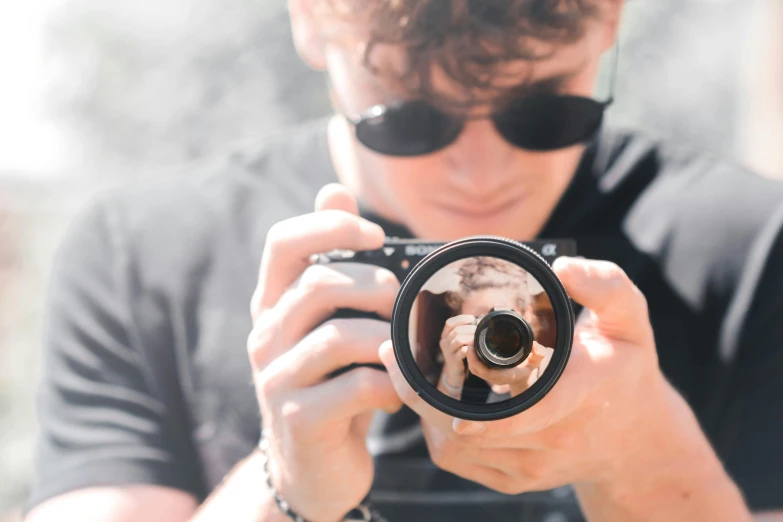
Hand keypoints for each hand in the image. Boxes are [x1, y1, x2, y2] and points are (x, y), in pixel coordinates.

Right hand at [248, 184, 401, 521]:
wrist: (312, 467)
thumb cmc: (330, 383)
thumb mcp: (328, 323)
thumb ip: (331, 263)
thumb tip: (333, 191)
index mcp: (273, 304)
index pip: (283, 243)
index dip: (329, 227)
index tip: (376, 234)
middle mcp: (265, 336)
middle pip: (317, 285)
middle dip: (375, 288)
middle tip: (403, 305)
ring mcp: (275, 379)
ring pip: (337, 336)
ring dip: (387, 338)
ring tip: (405, 351)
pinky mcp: (297, 418)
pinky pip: (354, 386)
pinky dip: (390, 384)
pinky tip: (397, 391)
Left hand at [380, 257, 747, 519]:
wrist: (637, 440)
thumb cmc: (626, 372)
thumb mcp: (630, 322)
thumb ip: (606, 286)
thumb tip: (564, 266)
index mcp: (580, 396)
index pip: (520, 411)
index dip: (470, 406)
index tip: (423, 374)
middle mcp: (554, 439)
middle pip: (468, 430)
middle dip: (420, 394)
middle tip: (393, 353)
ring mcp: (531, 466)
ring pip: (455, 448)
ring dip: (422, 411)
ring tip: (404, 370)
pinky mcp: (515, 481)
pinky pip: (458, 462)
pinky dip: (433, 433)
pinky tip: (429, 403)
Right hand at [437, 315, 475, 395]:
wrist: (454, 373)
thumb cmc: (460, 354)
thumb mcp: (459, 341)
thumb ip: (464, 331)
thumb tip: (479, 319)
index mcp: (444, 335)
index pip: (450, 323)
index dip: (461, 319)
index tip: (472, 318)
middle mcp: (444, 342)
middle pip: (456, 330)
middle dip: (470, 329)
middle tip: (479, 330)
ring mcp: (447, 352)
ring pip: (459, 339)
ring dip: (471, 337)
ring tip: (478, 338)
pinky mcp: (453, 360)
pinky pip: (463, 351)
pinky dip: (471, 348)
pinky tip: (476, 348)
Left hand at [466, 341, 553, 396]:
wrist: (526, 376)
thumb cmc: (529, 368)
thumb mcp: (536, 361)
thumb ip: (538, 354)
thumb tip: (536, 347)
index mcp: (505, 375)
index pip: (485, 371)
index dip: (475, 360)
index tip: (472, 346)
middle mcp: (496, 377)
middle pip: (476, 370)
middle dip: (470, 357)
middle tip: (469, 341)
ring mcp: (491, 376)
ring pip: (475, 369)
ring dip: (470, 358)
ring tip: (470, 343)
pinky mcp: (489, 372)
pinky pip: (477, 368)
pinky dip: (473, 359)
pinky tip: (473, 348)